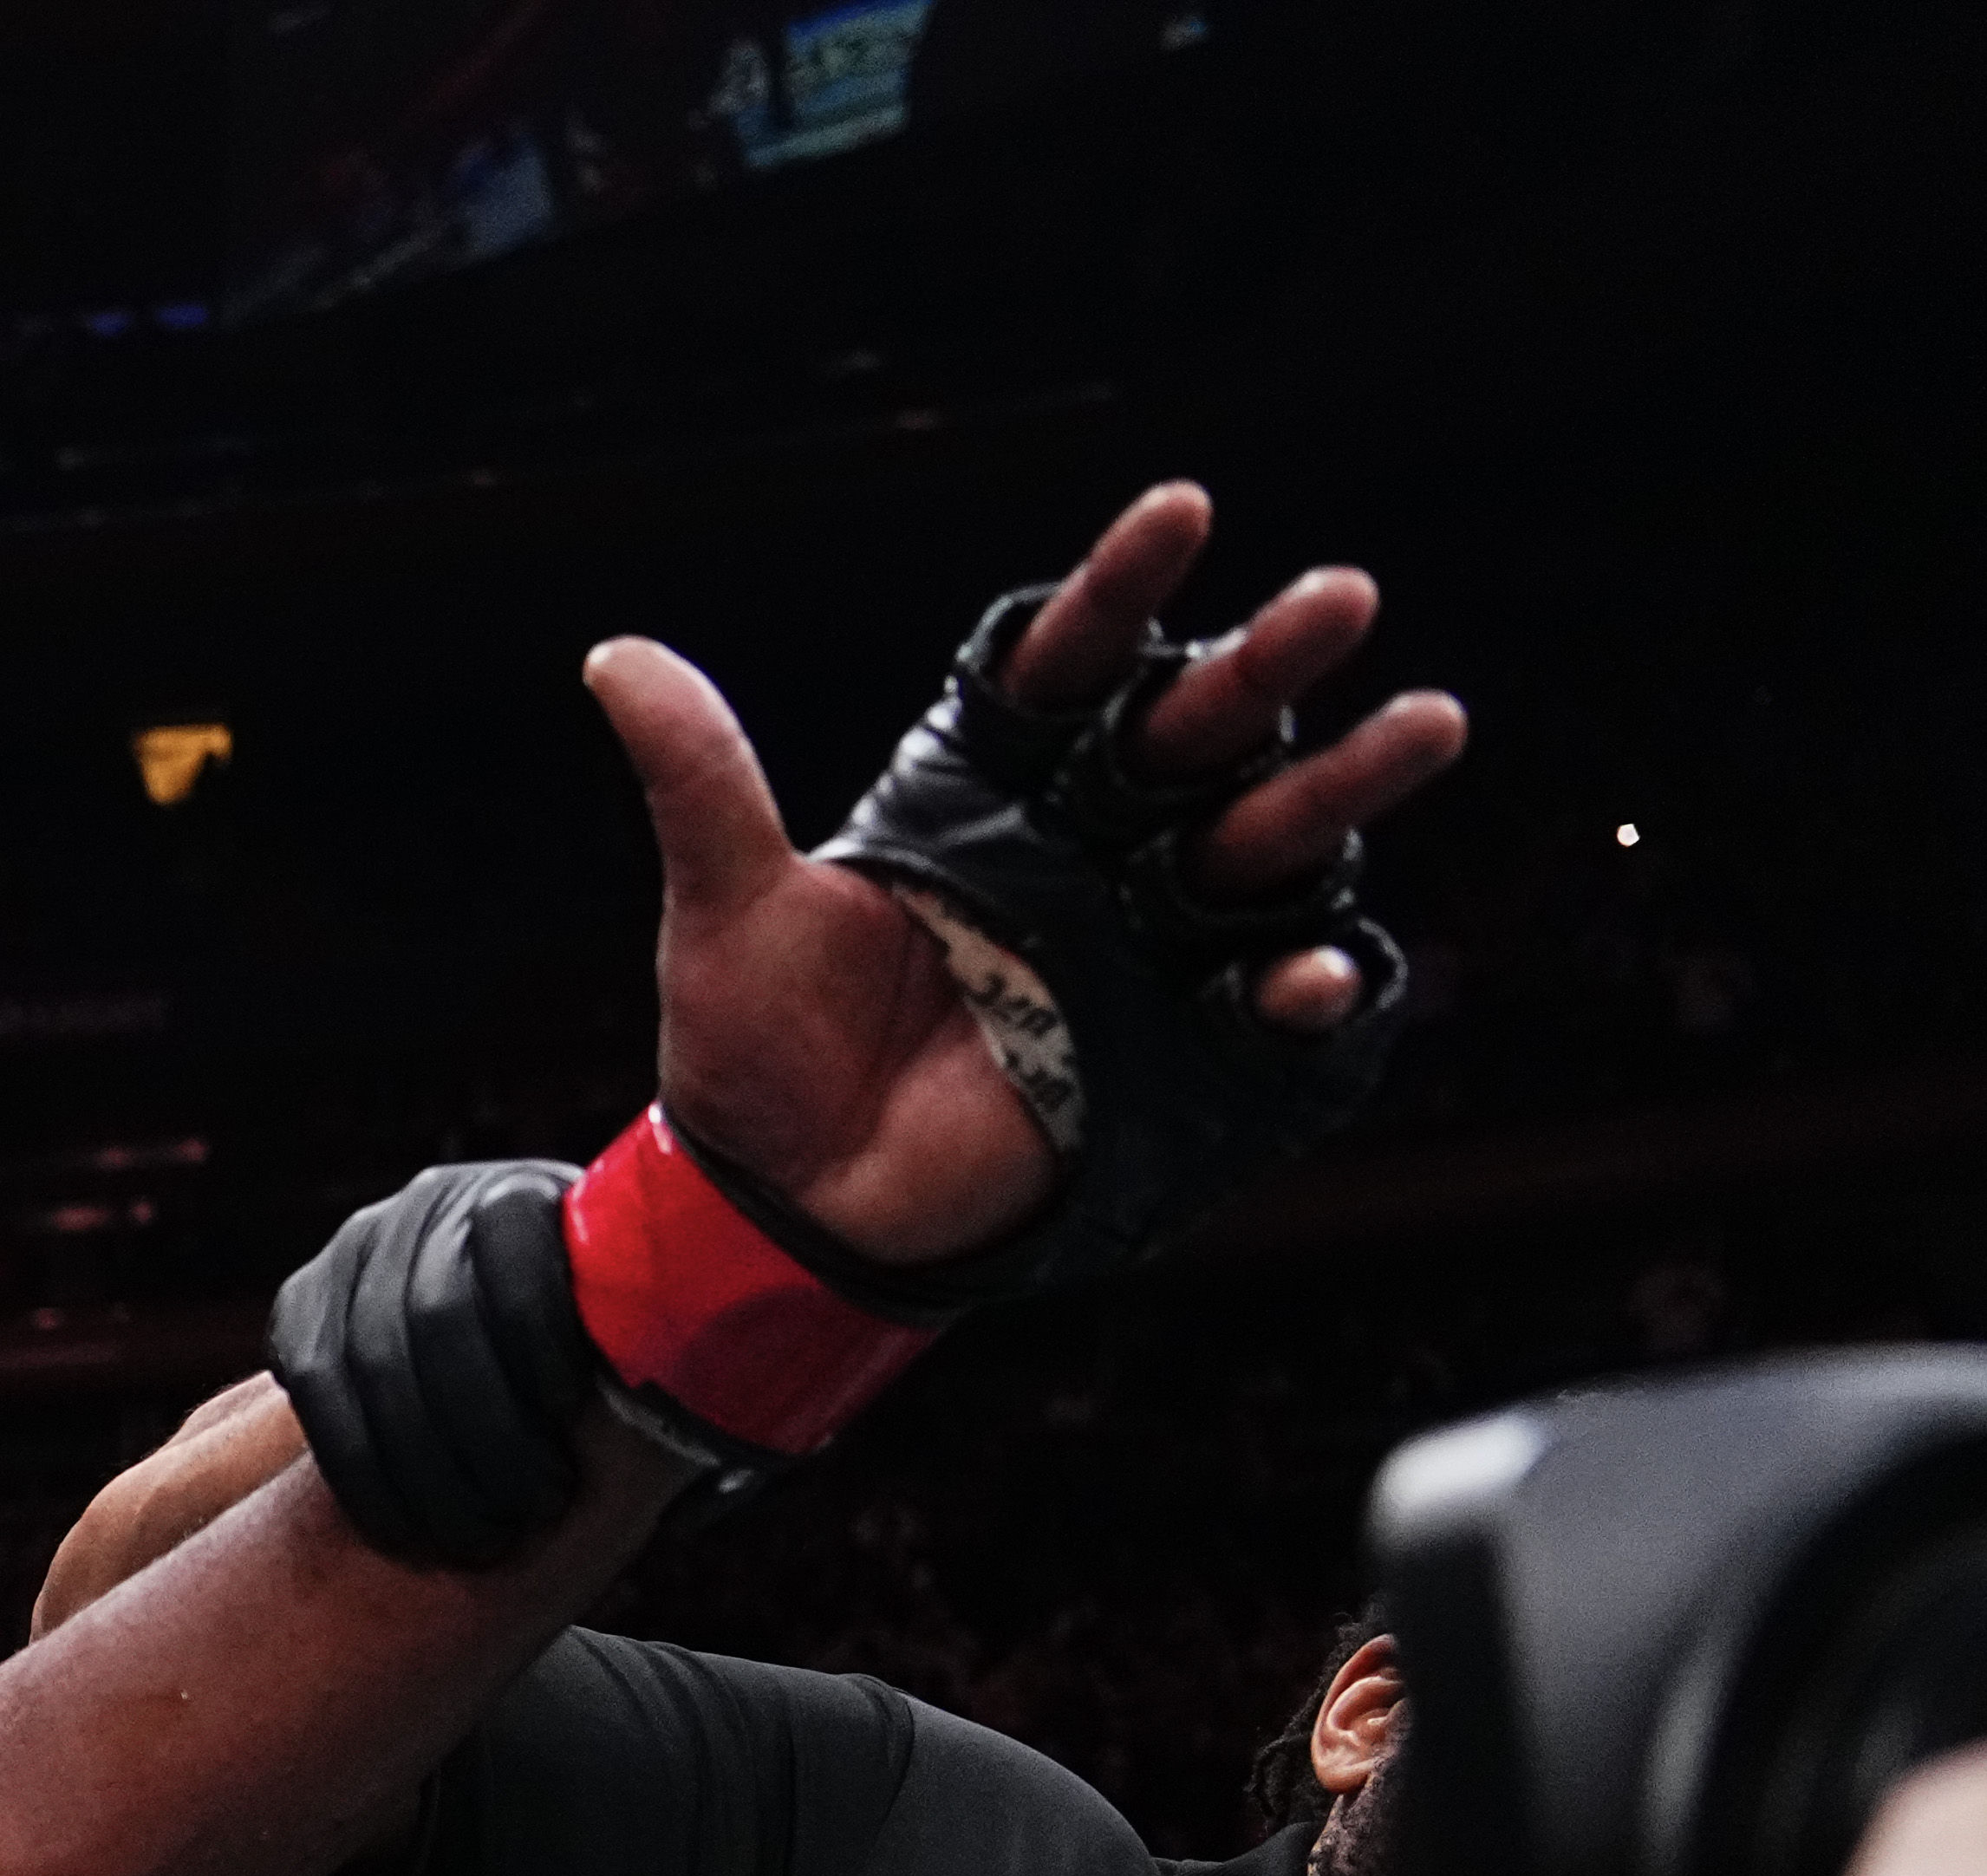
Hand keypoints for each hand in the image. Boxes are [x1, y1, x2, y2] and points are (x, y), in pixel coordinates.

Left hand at [610, 478, 1464, 1268]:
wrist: (778, 1198)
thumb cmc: (755, 1048)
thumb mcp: (726, 909)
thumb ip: (703, 781)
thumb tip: (613, 656)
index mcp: (990, 792)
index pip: (1067, 667)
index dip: (1121, 592)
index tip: (1181, 510)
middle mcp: (1083, 847)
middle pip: (1192, 735)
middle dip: (1267, 668)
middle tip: (1342, 597)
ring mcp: (1136, 943)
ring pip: (1260, 844)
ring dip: (1343, 790)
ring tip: (1430, 721)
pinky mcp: (1163, 1047)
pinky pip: (1257, 1005)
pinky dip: (1299, 985)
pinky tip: (1324, 967)